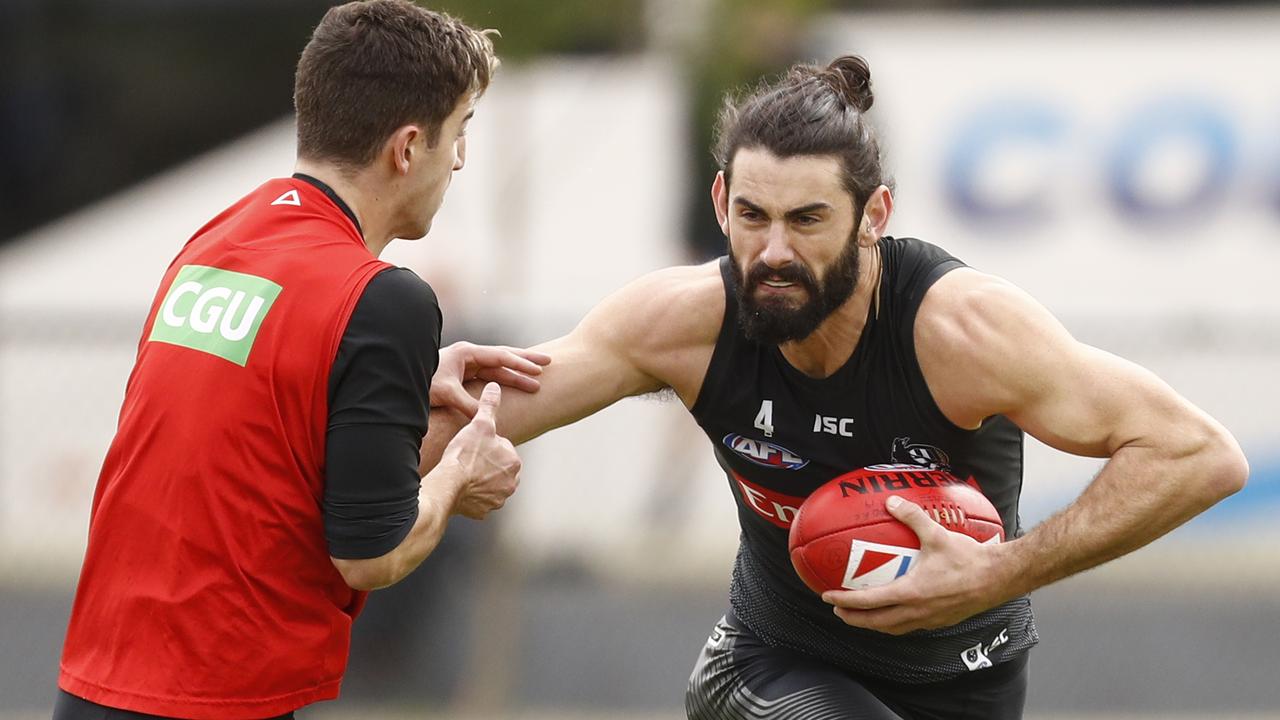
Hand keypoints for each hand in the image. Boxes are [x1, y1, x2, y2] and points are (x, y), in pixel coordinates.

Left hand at [431, 341, 551, 416]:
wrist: (404, 383)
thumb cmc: (423, 383)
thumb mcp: (445, 393)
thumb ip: (467, 403)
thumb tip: (486, 417)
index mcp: (467, 353)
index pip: (500, 357)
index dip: (520, 363)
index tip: (538, 370)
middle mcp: (469, 356)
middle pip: (504, 356)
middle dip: (526, 360)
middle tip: (549, 362)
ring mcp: (467, 365)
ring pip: (498, 367)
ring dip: (517, 373)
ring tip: (537, 378)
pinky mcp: (464, 375)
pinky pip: (490, 376)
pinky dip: (504, 380)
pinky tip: (516, 384)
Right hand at [439, 382, 521, 518]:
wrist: (448, 485)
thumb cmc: (464, 454)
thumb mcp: (479, 424)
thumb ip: (489, 406)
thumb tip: (495, 387)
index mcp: (514, 462)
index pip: (503, 449)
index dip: (487, 445)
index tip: (475, 446)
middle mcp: (511, 483)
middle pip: (498, 468)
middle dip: (487, 464)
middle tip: (469, 460)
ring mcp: (498, 499)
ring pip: (490, 486)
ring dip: (481, 481)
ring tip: (464, 473)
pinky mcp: (484, 511)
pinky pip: (480, 502)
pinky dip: (472, 497)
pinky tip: (461, 488)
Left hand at [821, 496, 1005, 634]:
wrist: (999, 578)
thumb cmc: (968, 558)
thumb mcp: (936, 534)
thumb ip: (912, 517)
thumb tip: (891, 501)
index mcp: (910, 593)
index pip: (868, 602)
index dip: (844, 602)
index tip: (828, 598)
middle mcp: (916, 612)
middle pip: (875, 623)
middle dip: (853, 619)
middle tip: (838, 611)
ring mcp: (928, 620)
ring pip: (892, 628)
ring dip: (872, 624)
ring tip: (860, 615)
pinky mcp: (940, 621)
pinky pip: (908, 626)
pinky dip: (893, 623)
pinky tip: (893, 611)